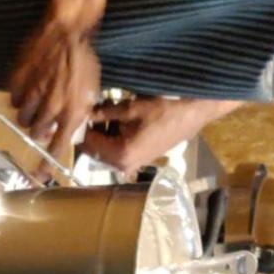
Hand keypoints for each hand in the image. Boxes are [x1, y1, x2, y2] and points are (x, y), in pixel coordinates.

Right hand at [8, 8, 101, 171]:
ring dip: (28, 114)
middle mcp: (51, 108)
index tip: (39, 175)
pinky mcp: (18, 80)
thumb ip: (79, 113)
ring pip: (22, 118)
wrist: (69, 30)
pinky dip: (18, 96)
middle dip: (39, 129)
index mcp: (72, 113)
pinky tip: (27, 87)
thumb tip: (72, 128)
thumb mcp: (90, 92)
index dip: (46, 164)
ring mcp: (32, 94)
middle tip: (43, 118)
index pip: (57, 148)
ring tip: (36, 101)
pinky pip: (13, 98)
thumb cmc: (84, 59)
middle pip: (36, 133)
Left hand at [79, 96, 211, 175]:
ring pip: (107, 149)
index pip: (87, 143)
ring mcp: (134, 164)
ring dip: (103, 132)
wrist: (194, 113)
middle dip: (91, 130)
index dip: (80, 126)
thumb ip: (104, 112)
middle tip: (92, 107)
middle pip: (96, 150)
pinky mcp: (141, 158)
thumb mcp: (131, 107)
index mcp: (121, 154)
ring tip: (108, 109)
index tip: (79, 109)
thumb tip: (83, 111)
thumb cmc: (165, 109)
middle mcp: (125, 165)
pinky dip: (115, 135)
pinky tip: (120, 118)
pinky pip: (119, 149)